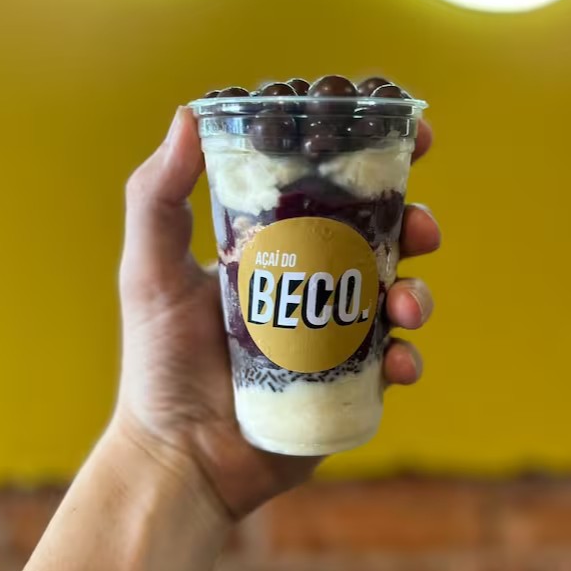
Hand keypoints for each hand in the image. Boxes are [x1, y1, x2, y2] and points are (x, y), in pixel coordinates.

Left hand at [114, 107, 440, 518]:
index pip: (329, 190)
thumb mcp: (150, 269)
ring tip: (404, 308)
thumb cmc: (160, 359)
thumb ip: (158, 195)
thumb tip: (188, 116)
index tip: (404, 136)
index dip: (371, 161)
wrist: (182, 454)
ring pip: (399, 295)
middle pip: (382, 238)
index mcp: (277, 245)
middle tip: (421, 227)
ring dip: (418, 293)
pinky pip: (394, 361)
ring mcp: (336, 331)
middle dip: (414, 223)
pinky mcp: (349, 378)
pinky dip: (407, 358)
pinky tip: (397, 364)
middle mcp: (313, 282)